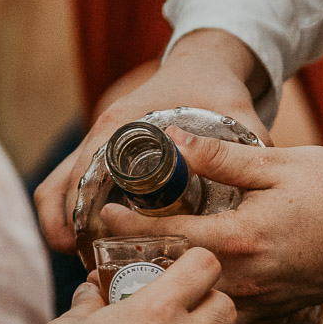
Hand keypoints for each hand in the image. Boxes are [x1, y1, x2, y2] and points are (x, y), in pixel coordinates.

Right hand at [35, 30, 270, 253]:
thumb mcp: (233, 109)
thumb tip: (266, 172)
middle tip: (82, 263)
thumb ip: (250, 138)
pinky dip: (72, 213)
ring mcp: (99, 143)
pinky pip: (72, 186)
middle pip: (57, 186)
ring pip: (57, 187)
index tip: (84, 246)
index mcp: (122, 124)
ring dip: (62, 224)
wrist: (204, 60)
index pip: (81, 173)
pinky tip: (95, 243)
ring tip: (84, 260)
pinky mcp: (105, 152)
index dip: (74, 213)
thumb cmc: (213, 84)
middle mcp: (102, 133)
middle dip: (61, 228)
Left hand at [98, 129, 322, 323]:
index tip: (105, 214)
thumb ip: (223, 156)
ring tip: (141, 271)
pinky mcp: (279, 312)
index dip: (131, 225)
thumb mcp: (280, 163)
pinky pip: (228, 318)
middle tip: (108, 250)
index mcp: (241, 240)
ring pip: (197, 306)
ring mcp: (263, 303)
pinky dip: (204, 306)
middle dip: (138, 264)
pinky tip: (194, 290)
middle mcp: (246, 281)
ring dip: (169, 289)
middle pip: (173, 280)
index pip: (168, 237)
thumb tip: (173, 140)